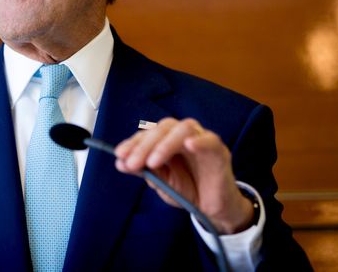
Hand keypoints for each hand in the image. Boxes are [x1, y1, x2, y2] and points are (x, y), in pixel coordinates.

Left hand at [114, 118, 253, 233]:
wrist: (211, 210)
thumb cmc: (187, 190)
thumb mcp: (161, 182)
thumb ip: (143, 170)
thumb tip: (119, 162)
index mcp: (167, 140)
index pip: (149, 133)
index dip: (133, 142)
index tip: (120, 155)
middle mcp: (183, 136)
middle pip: (163, 128)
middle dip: (145, 145)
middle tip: (132, 162)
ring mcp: (201, 140)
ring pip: (183, 129)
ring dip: (165, 144)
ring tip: (153, 162)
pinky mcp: (218, 151)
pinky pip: (210, 140)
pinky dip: (199, 141)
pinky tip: (188, 145)